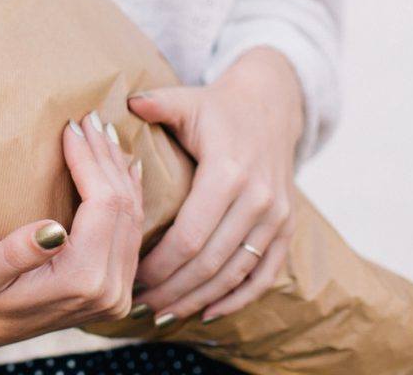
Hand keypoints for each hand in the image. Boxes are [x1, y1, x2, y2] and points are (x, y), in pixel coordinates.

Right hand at [0, 111, 143, 349]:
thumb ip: (15, 254)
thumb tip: (51, 229)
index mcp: (81, 282)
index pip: (103, 206)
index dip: (91, 161)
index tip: (71, 127)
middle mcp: (110, 291)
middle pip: (124, 208)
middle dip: (107, 158)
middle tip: (89, 118)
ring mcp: (117, 293)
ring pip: (134, 218)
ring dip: (119, 172)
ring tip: (104, 133)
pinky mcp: (115, 288)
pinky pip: (132, 233)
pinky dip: (126, 195)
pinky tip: (121, 169)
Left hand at [128, 46, 303, 325]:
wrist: (271, 105)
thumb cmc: (216, 107)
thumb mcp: (185, 100)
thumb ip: (156, 103)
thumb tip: (124, 102)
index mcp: (228, 173)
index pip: (189, 235)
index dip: (159, 264)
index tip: (130, 276)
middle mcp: (258, 200)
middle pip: (210, 262)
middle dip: (173, 289)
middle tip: (139, 303)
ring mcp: (277, 217)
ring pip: (236, 273)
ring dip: (199, 298)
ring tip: (164, 312)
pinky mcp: (287, 228)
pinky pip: (265, 274)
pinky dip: (239, 298)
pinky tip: (208, 312)